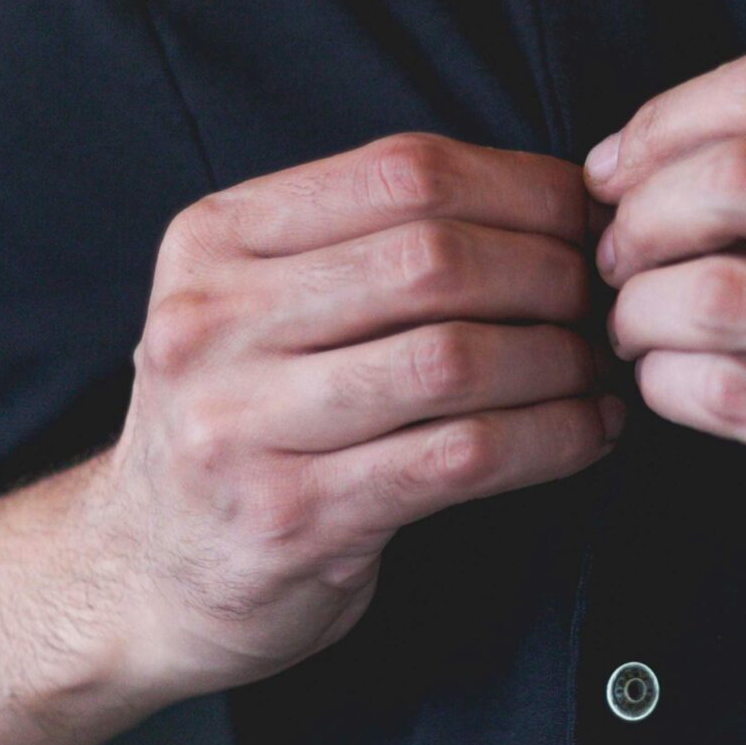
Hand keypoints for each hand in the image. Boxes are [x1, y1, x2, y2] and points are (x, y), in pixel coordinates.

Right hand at [93, 133, 623, 695]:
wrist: (140, 574)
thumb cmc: (242, 421)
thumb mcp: (260, 304)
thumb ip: (369, 243)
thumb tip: (558, 198)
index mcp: (214, 240)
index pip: (402, 170)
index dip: (523, 186)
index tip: (588, 217)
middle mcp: (212, 322)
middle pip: (433, 259)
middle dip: (550, 274)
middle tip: (605, 300)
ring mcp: (242, 424)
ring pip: (454, 359)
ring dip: (559, 361)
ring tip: (601, 369)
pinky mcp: (293, 517)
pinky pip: (460, 458)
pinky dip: (550, 439)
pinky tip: (589, 433)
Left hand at [586, 47, 745, 658]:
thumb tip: (696, 160)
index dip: (668, 119)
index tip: (623, 169)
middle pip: (737, 175)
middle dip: (636, 217)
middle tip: (616, 262)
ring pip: (718, 293)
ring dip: (638, 315)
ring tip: (639, 336)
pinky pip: (739, 400)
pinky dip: (670, 389)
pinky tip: (676, 394)